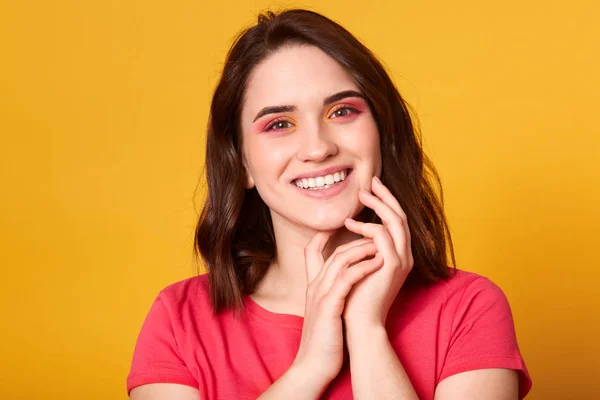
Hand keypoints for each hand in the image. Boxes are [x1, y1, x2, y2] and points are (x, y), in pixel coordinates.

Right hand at [292, 230, 383, 388]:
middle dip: (356, 239)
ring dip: (362, 249)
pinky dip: (363, 267)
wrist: (313, 365)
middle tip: (376, 233)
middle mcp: (315, 286)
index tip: (344, 224)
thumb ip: (331, 294)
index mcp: (313, 286)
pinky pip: (346, 279)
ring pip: (340, 260)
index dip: (325, 235)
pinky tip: (378, 262)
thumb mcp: (324, 311)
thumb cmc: (324, 340)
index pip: (312, 251)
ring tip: (380, 244)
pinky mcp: (329, 306)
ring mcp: (320, 295)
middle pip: (333, 252)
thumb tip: (345, 285)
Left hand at [342, 175, 413, 327]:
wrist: (359, 322)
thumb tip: (353, 227)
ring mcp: (401, 260)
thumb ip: (362, 247)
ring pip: (396, 221)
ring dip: (378, 205)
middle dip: (386, 196)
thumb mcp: (360, 264)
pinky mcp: (392, 266)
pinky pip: (383, 236)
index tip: (371, 188)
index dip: (386, 202)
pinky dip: (368, 227)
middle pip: (400, 216)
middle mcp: (405, 256)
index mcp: (398, 255)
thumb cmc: (356, 295)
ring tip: (360, 196)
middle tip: (370, 181)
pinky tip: (351, 225)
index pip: (397, 221)